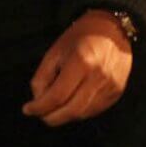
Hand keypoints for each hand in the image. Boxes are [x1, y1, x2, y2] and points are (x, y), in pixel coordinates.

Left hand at [22, 11, 132, 126]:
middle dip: (51, 117)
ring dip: (65, 116)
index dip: (40, 107)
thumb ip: (42, 77)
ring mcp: (111, 87)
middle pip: (71, 111)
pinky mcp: (117, 93)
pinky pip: (94, 111)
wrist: (113, 29)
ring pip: (82, 114)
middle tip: (40, 114)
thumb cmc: (81, 36)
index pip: (58, 96)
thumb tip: (38, 101)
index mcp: (82, 62)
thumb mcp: (55, 51)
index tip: (28, 109)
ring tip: (54, 109)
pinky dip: (79, 112)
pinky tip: (71, 103)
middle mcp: (98, 77)